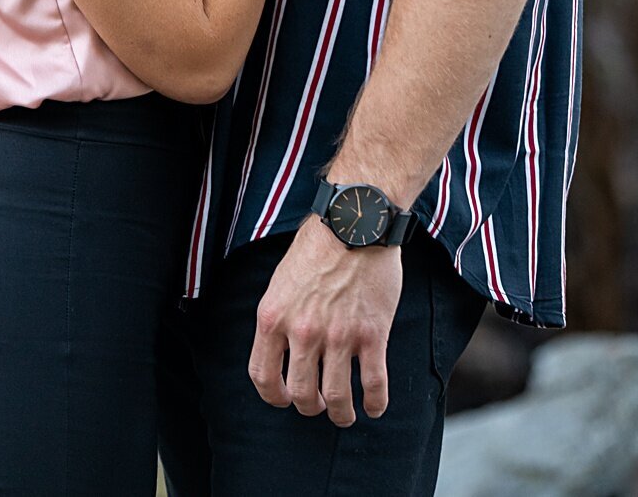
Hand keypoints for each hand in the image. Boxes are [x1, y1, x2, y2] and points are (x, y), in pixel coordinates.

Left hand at [249, 215, 402, 424]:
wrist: (355, 222)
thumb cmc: (317, 245)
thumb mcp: (281, 280)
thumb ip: (279, 317)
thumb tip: (280, 351)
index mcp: (273, 317)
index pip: (262, 376)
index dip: (273, 397)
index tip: (284, 399)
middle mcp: (303, 332)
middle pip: (302, 395)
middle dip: (310, 407)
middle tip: (319, 404)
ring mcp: (339, 336)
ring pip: (337, 398)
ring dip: (341, 414)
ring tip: (344, 414)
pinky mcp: (372, 335)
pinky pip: (374, 385)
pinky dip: (375, 403)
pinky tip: (374, 406)